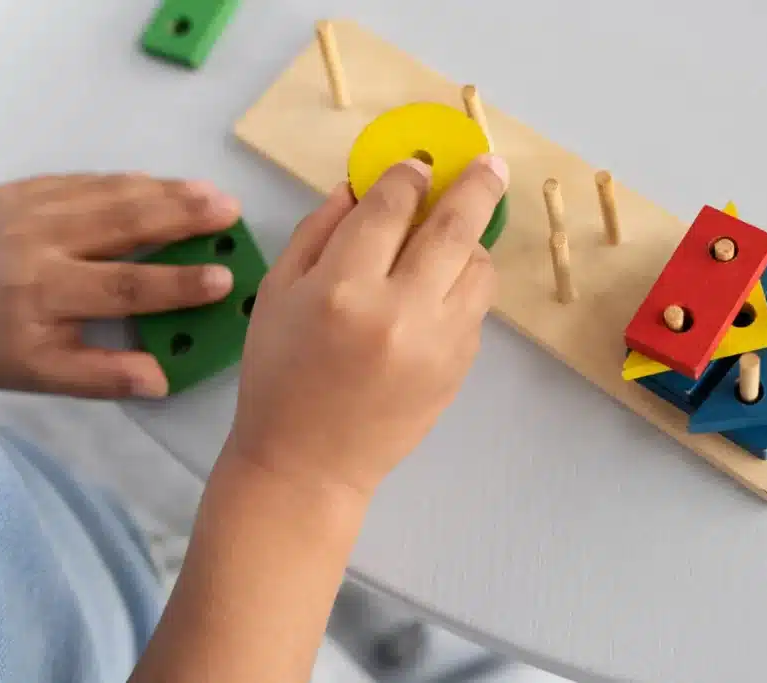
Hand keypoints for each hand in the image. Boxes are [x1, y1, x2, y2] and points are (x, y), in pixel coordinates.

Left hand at [0, 174, 239, 397]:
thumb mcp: (36, 371)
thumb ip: (98, 376)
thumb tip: (160, 380)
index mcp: (46, 295)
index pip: (123, 288)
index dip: (177, 284)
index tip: (223, 280)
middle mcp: (42, 244)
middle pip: (124, 225)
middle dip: (183, 216)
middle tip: (230, 211)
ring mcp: (34, 208)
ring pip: (110, 194)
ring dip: (167, 191)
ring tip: (213, 192)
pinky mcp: (27, 188)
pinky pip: (88, 180)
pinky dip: (130, 181)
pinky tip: (162, 183)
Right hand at [227, 154, 507, 496]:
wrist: (309, 463)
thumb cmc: (279, 376)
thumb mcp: (278, 294)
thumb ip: (319, 231)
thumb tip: (361, 187)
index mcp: (343, 288)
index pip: (391, 207)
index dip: (407, 176)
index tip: (416, 166)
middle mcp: (400, 310)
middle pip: (455, 227)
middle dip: (476, 185)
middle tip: (489, 164)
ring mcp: (439, 341)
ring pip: (479, 267)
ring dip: (472, 242)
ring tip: (451, 241)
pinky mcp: (460, 367)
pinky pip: (476, 307)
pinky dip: (463, 286)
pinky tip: (436, 292)